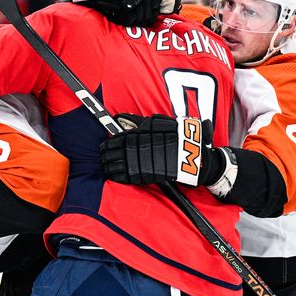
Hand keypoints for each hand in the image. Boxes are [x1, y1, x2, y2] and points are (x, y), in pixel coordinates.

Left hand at [100, 113, 216, 185]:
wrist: (193, 155)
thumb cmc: (177, 137)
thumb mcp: (158, 123)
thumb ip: (137, 121)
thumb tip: (119, 118)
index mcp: (139, 134)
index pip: (115, 140)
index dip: (107, 144)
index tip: (104, 146)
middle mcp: (137, 148)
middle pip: (113, 153)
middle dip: (105, 155)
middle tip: (102, 156)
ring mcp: (140, 163)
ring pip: (116, 165)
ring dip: (108, 166)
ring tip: (105, 166)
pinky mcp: (145, 176)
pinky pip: (125, 177)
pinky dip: (116, 176)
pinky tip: (112, 175)